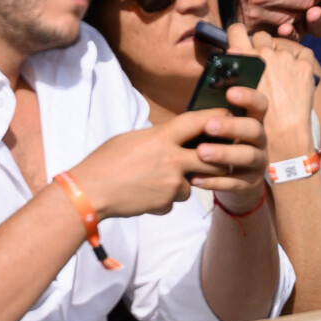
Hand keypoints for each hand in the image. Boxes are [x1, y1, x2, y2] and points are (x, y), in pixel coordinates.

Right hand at [72, 109, 240, 219]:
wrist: (93, 190)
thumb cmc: (106, 160)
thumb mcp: (132, 138)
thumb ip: (158, 138)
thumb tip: (171, 138)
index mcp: (163, 137)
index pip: (198, 122)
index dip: (217, 118)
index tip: (227, 117)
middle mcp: (173, 160)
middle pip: (214, 159)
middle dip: (217, 160)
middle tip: (212, 158)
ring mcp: (172, 184)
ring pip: (193, 183)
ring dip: (183, 182)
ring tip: (156, 178)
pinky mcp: (167, 204)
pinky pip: (175, 199)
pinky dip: (166, 197)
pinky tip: (146, 192)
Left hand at [187, 77, 267, 212]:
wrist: (227, 178)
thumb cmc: (215, 142)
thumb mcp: (215, 128)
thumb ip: (209, 116)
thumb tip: (192, 101)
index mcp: (250, 120)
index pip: (259, 104)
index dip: (248, 97)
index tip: (230, 93)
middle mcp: (258, 140)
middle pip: (254, 129)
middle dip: (232, 127)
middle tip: (209, 126)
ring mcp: (257, 162)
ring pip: (248, 156)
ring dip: (224, 154)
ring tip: (201, 152)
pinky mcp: (250, 183)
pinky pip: (236, 183)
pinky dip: (215, 181)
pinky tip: (196, 178)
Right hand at [227, 24, 315, 160]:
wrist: (280, 135)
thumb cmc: (252, 116)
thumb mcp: (234, 89)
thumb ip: (232, 68)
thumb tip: (231, 51)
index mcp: (243, 56)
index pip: (236, 29)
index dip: (237, 34)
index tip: (239, 41)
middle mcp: (264, 53)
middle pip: (261, 35)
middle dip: (260, 46)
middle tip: (261, 62)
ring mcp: (286, 58)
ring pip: (282, 45)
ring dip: (279, 54)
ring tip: (279, 72)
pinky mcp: (304, 66)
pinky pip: (303, 52)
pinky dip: (299, 59)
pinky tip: (294, 73)